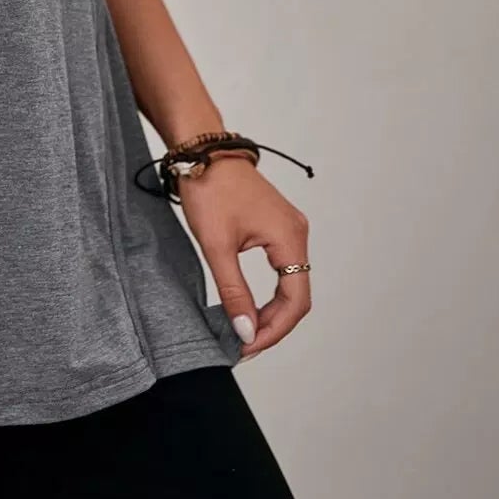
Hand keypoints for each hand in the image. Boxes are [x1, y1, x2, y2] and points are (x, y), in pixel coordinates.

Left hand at [177, 153, 311, 360]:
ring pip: (290, 285)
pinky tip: (248, 306)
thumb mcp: (216, 244)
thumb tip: (246, 331)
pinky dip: (267, 293)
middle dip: (272, 325)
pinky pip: (281, 270)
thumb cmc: (209, 188)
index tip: (248, 348)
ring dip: (270, 312)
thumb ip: (233, 291)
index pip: (295, 302)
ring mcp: (289, 229)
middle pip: (296, 296)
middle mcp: (297, 234)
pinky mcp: (277, 227)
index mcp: (290, 237)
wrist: (201, 150)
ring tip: (244, 331)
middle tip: (243, 345)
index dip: (273, 330)